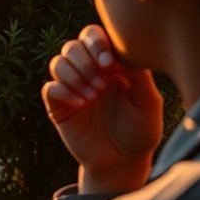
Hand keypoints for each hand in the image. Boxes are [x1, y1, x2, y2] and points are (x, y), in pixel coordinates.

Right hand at [42, 25, 163, 193]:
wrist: (122, 162)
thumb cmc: (141, 131)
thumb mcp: (149, 103)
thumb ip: (140, 76)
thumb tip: (123, 52)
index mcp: (110, 64)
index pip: (94, 36)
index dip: (97, 43)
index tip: (109, 63)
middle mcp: (88, 71)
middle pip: (72, 46)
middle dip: (84, 61)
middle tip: (102, 84)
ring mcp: (72, 88)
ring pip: (57, 63)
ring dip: (74, 75)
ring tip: (93, 96)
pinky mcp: (58, 106)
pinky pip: (50, 88)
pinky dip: (63, 91)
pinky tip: (81, 104)